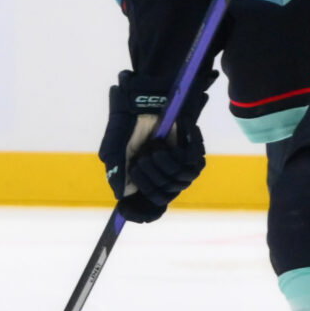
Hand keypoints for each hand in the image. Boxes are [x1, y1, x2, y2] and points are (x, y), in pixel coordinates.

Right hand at [99, 71, 208, 221]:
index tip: (130, 212)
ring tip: (154, 146)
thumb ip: (115, 170)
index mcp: (145, 176)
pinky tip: (175, 133)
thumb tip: (119, 195)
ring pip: (178, 178)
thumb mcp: (115, 146)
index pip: (152, 203)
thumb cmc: (129, 123)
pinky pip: (192, 159)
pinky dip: (181, 146)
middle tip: (141, 158)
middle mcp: (164, 174)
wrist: (146, 98)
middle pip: (163, 193)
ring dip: (163, 163)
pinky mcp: (194, 151)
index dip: (144, 212)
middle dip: (150, 177)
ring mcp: (180, 164)